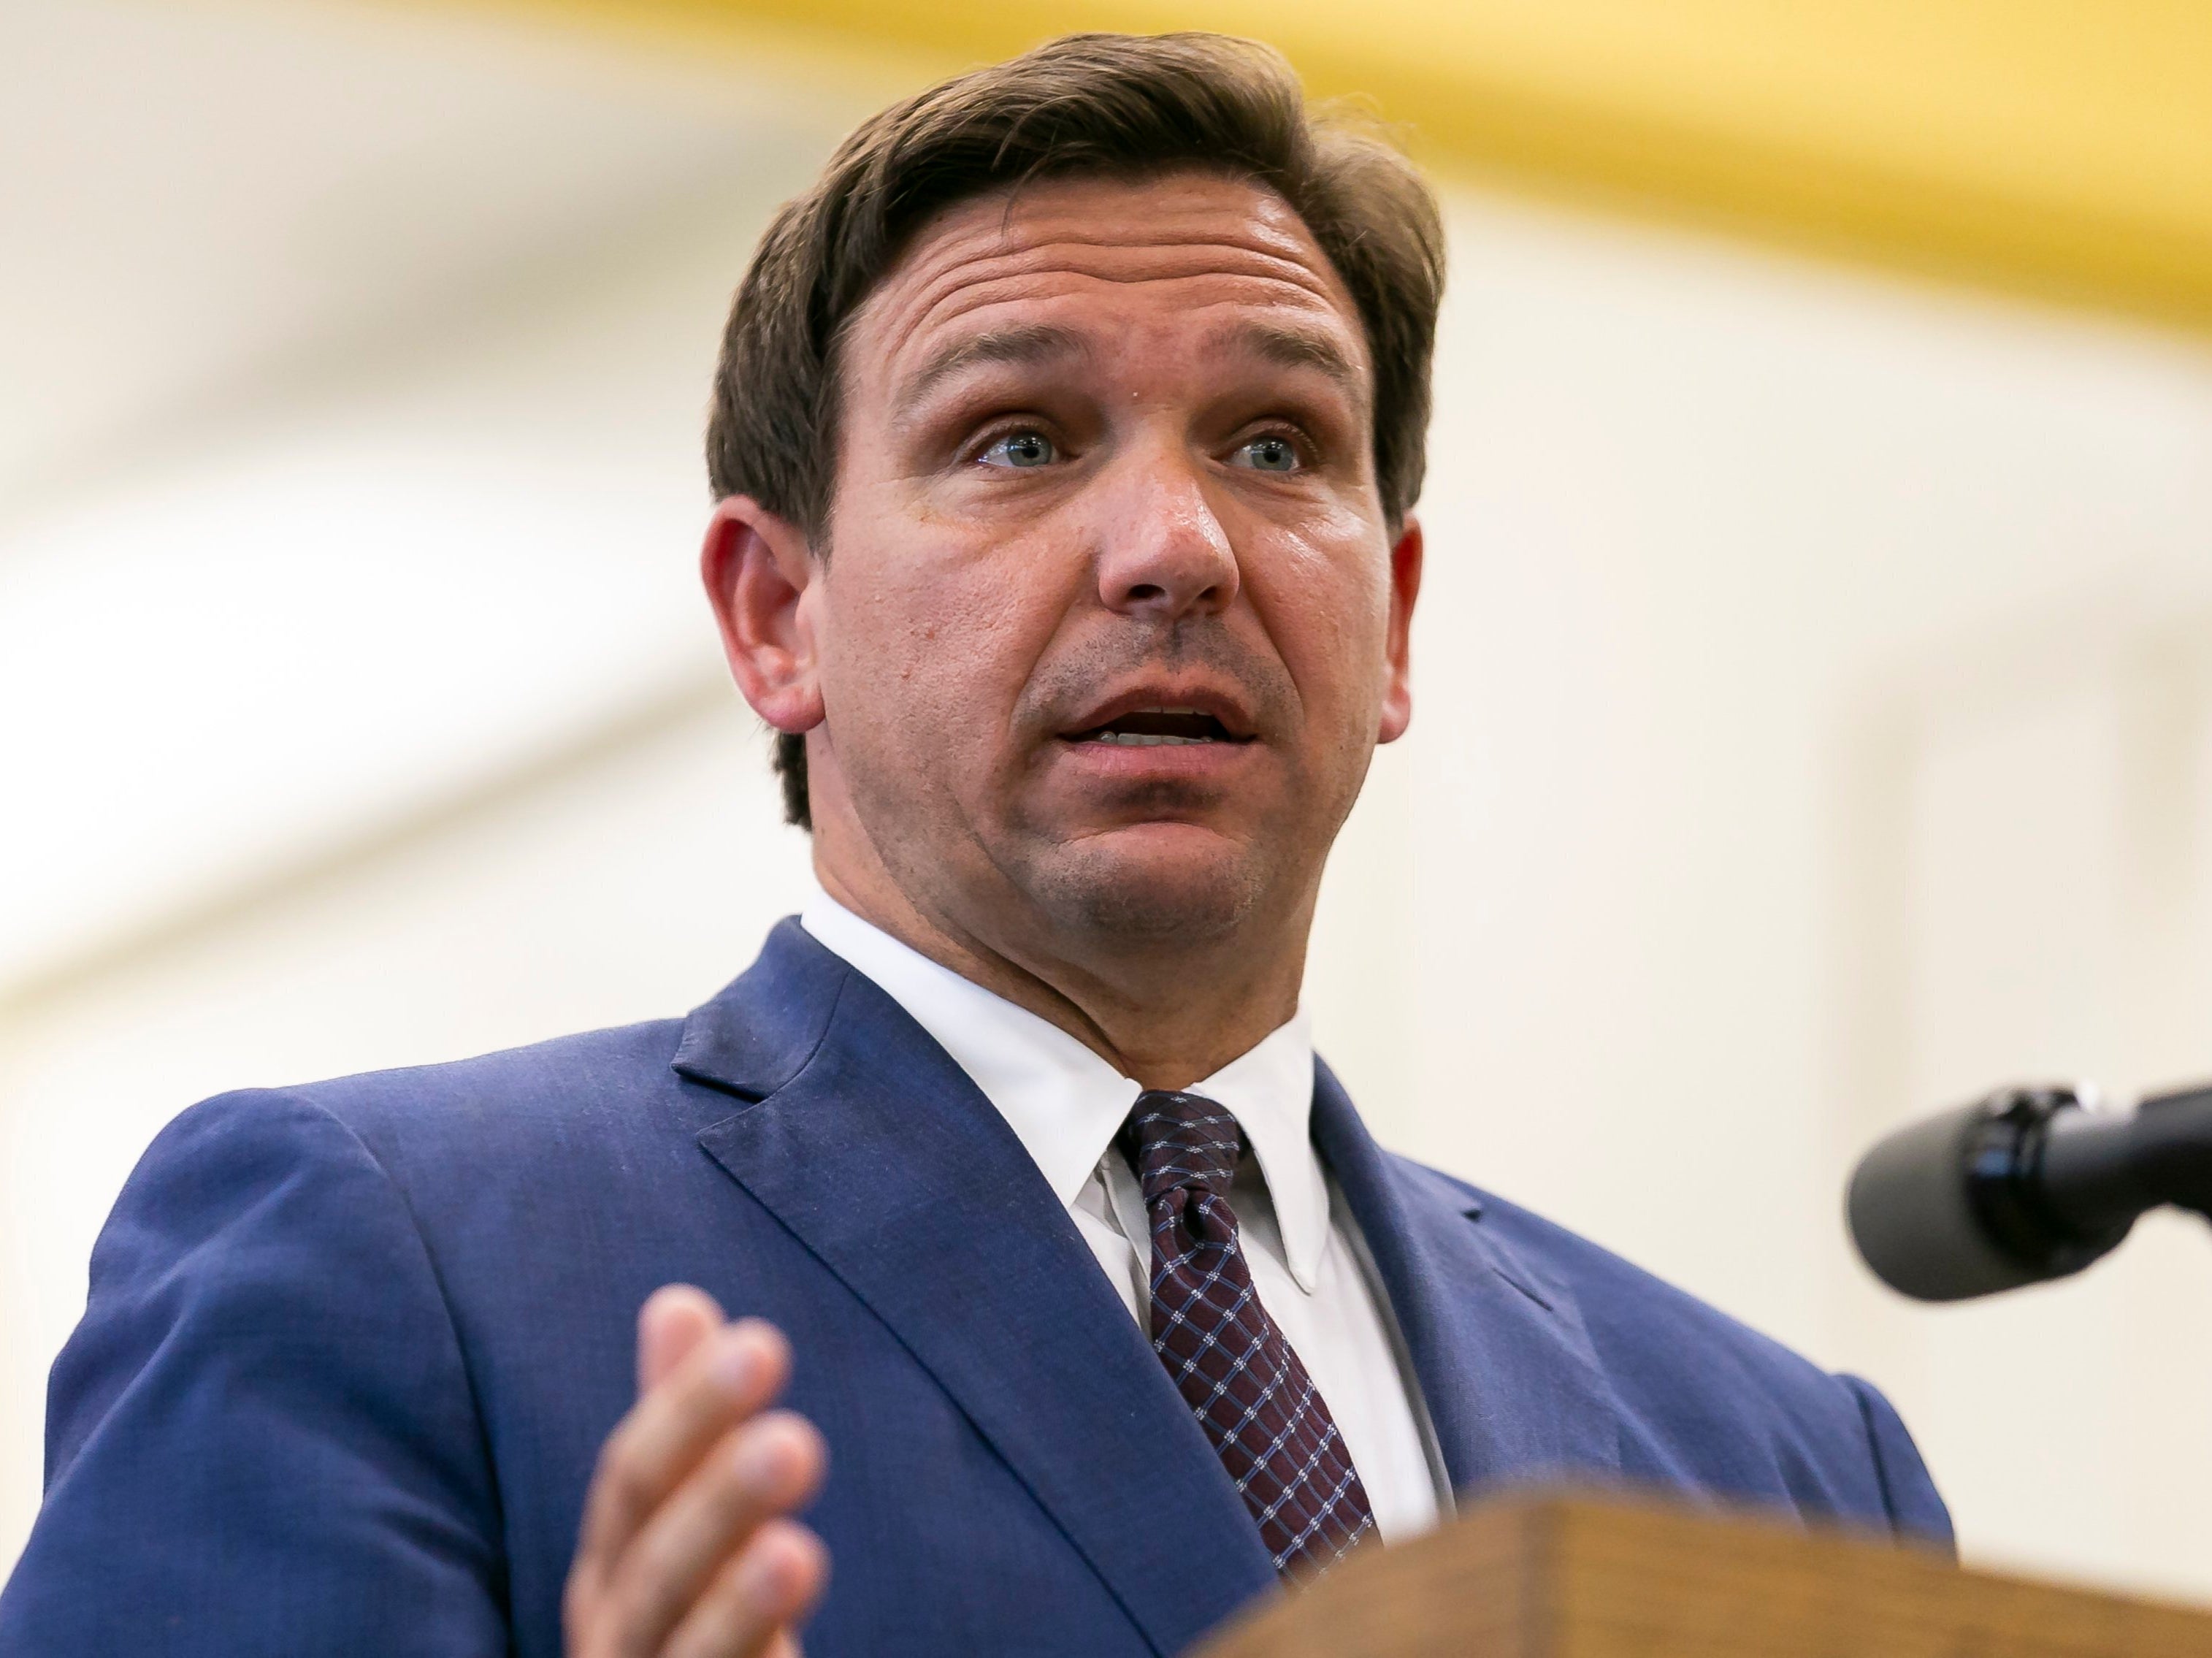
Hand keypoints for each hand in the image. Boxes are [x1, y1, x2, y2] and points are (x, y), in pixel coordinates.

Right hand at [566, 1287, 828, 1656]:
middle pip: (653, 1577)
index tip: (762, 1342)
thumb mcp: (685, 1537)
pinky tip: (792, 1656)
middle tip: (796, 1439)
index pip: (635, 1484)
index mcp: (614, 1581)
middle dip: (716, 1506)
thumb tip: (678, 1300)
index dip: (688, 1414)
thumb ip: (687, 1436)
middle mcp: (616, 1649)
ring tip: (795, 1554)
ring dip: (736, 1613)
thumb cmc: (685, 1644)